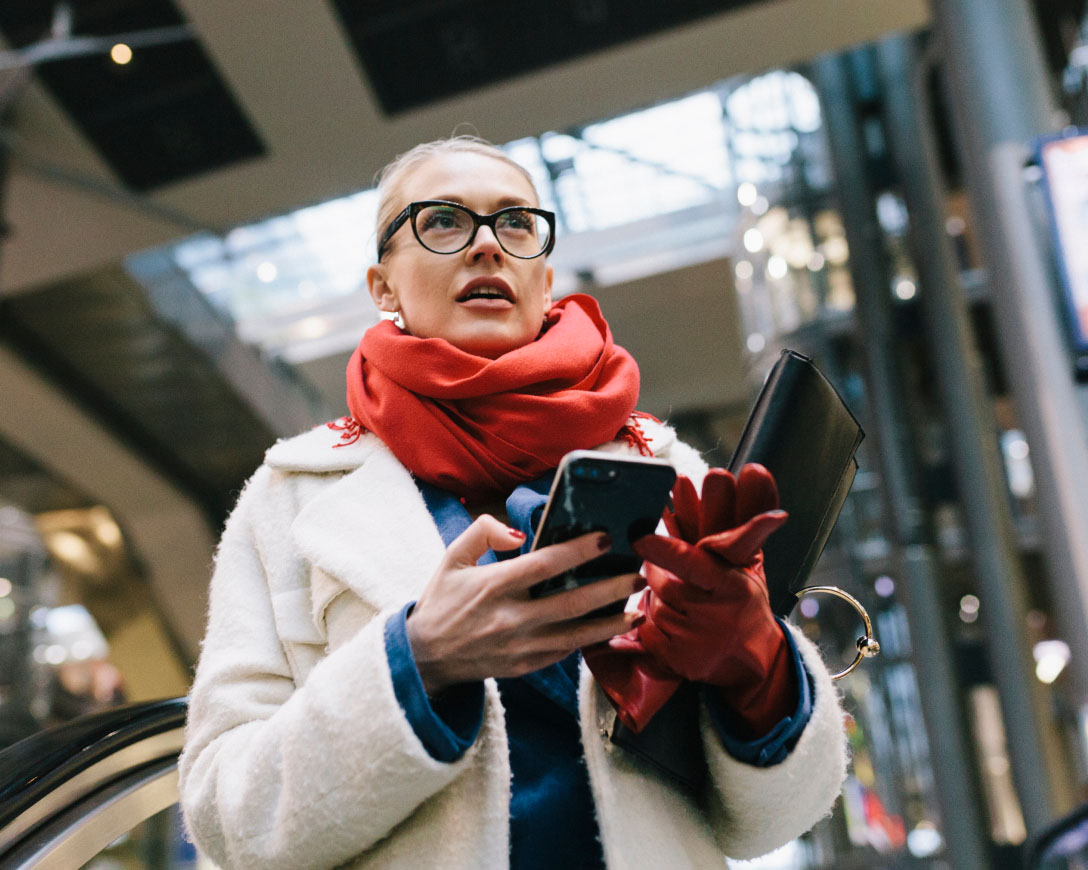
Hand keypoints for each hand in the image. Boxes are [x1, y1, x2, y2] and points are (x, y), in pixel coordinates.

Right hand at [406, 516, 643, 694]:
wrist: (425, 657)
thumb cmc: (442, 601)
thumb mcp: (451, 557)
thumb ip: (482, 531)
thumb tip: (518, 533)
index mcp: (493, 585)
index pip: (544, 565)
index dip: (578, 551)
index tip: (605, 538)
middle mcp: (511, 618)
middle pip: (572, 603)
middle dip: (610, 589)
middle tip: (638, 575)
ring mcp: (520, 646)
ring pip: (577, 635)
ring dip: (611, 621)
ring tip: (639, 608)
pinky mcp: (525, 667)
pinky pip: (565, 652)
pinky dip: (590, 640)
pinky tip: (612, 627)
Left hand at [634, 465, 794, 735]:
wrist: (751, 658)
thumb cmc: (741, 599)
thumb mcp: (746, 562)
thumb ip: (742, 521)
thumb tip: (756, 471)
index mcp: (732, 585)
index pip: (691, 563)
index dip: (664, 549)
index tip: (639, 537)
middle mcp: (716, 615)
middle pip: (664, 582)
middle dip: (661, 571)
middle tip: (666, 564)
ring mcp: (696, 642)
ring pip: (655, 605)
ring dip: (659, 597)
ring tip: (681, 600)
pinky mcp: (679, 662)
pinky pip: (649, 632)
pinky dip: (654, 624)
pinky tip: (673, 623)